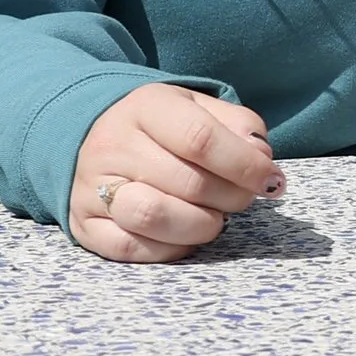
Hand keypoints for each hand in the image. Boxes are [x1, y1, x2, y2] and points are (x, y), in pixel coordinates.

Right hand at [70, 87, 283, 261]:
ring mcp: (92, 188)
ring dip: (202, 225)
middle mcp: (112, 145)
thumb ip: (237, 125)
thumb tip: (261, 157)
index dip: (244, 165)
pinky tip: (186, 235)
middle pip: (187, 183)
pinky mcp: (84, 226)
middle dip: (232, 197)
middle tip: (244, 197)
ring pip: (155, 217)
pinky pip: (132, 249)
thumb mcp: (198, 107)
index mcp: (145, 107)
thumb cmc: (159, 126)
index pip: (200, 138)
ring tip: (214, 216)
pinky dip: (171, 248)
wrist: (86, 135)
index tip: (271, 180)